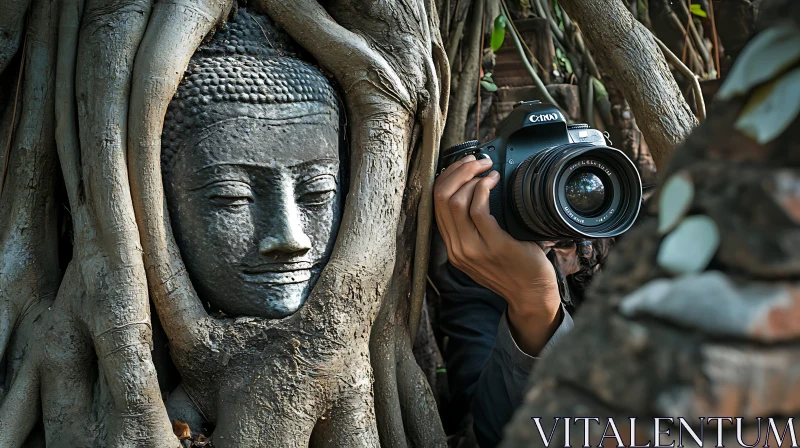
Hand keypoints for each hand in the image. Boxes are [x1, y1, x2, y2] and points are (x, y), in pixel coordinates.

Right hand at [433, 155, 561, 354]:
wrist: (530, 295)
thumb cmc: (512, 268)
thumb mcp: (483, 249)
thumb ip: (473, 228)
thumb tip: (474, 190)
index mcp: (452, 247)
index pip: (435, 204)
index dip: (447, 178)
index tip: (463, 166)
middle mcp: (457, 248)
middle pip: (441, 198)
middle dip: (457, 172)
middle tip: (476, 161)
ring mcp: (473, 249)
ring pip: (455, 201)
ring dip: (471, 177)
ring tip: (488, 170)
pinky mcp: (494, 246)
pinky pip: (478, 210)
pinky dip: (484, 189)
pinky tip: (494, 181)